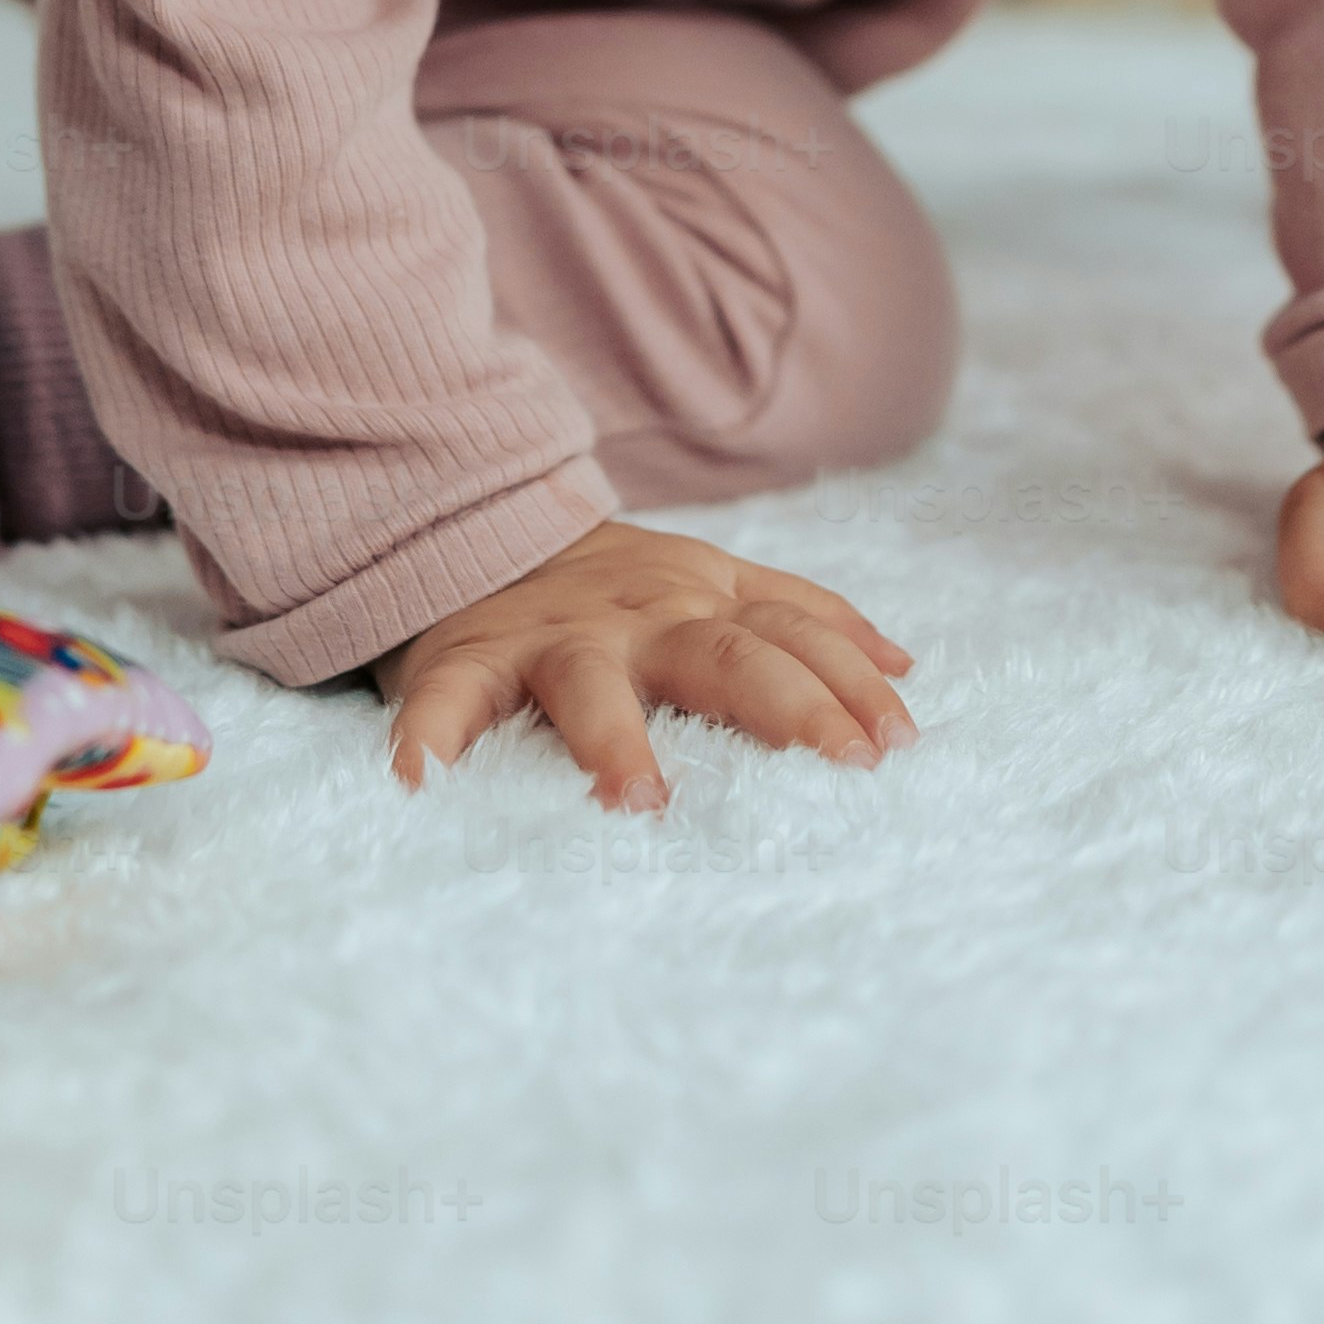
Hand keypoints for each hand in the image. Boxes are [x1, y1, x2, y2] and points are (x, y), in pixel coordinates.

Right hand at [378, 520, 919, 809]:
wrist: (476, 525)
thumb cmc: (612, 587)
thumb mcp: (715, 580)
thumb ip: (801, 617)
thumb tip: (903, 667)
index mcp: (701, 601)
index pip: (793, 636)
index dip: (849, 684)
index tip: (898, 743)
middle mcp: (639, 618)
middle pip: (724, 656)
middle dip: (787, 706)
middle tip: (842, 766)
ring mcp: (552, 640)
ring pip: (588, 684)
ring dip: (613, 737)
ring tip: (639, 797)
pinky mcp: (465, 664)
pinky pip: (446, 702)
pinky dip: (431, 740)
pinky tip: (420, 786)